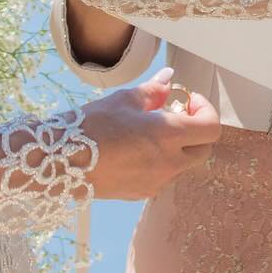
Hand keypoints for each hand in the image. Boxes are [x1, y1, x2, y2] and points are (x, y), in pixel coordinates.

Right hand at [80, 67, 220, 199]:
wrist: (60, 162)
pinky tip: (138, 148)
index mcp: (168, 136)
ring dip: (180, 147)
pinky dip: (163, 161)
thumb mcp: (125, 100)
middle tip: (177, 114)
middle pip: (204, 150)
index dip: (206, 111)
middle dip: (197, 131)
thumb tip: (169, 79)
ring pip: (185, 165)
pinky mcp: (141, 193)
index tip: (188, 101)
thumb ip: (154, 91)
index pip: (211, 129)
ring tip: (152, 130)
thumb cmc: (93, 125)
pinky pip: (164, 176)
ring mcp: (156, 182)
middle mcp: (168, 163)